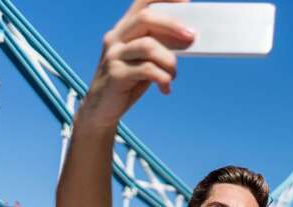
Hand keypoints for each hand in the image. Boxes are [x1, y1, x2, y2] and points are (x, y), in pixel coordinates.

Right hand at [78, 0, 194, 126]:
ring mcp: (114, 55)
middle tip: (191, 37)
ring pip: (148, 46)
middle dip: (172, 26)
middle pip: (145, 19)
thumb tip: (187, 38)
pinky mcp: (116, 74)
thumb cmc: (127, 82)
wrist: (101, 110)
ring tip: (173, 74)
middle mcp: (116, 38)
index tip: (186, 1)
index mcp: (123, 30)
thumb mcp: (142, 60)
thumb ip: (157, 46)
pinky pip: (147, 70)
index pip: (141, 2)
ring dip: (169, 61)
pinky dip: (163, 78)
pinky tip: (165, 88)